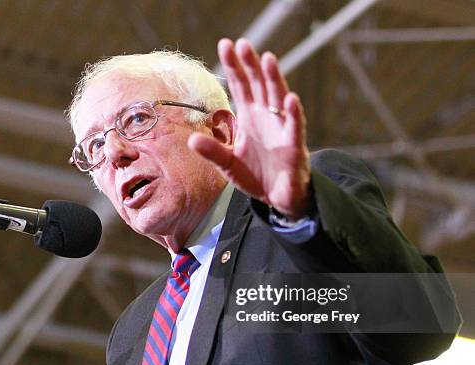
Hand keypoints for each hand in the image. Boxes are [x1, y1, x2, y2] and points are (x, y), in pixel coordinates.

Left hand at [188, 38, 311, 219]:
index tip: (226, 45)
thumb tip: (192, 140)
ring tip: (268, 60)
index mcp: (249, 117)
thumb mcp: (228, 164)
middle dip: (251, 65)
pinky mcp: (294, 145)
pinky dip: (293, 113)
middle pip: (259, 85)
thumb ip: (213, 151)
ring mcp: (281, 128)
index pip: (241, 86)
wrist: (277, 197)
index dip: (234, 66)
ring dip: (274, 79)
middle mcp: (266, 117)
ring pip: (278, 99)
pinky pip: (295, 126)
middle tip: (243, 44)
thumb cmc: (255, 175)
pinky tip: (290, 99)